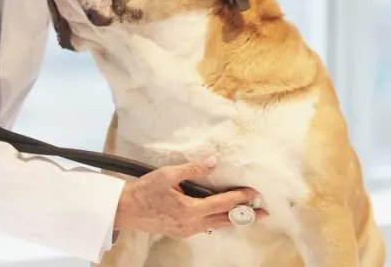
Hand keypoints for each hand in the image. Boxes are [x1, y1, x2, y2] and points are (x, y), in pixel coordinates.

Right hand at [112, 157, 266, 237]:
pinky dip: (217, 220)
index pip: (223, 203)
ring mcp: (187, 230)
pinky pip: (205, 226)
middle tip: (264, 213)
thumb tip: (214, 161)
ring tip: (246, 215)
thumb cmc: (145, 191)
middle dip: (245, 216)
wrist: (126, 210)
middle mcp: (192, 224)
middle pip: (225, 220)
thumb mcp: (168, 175)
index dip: (240, 197)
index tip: (255, 193)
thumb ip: (193, 169)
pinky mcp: (181, 231)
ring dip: (232, 219)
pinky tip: (220, 215)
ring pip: (216, 225)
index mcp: (191, 210)